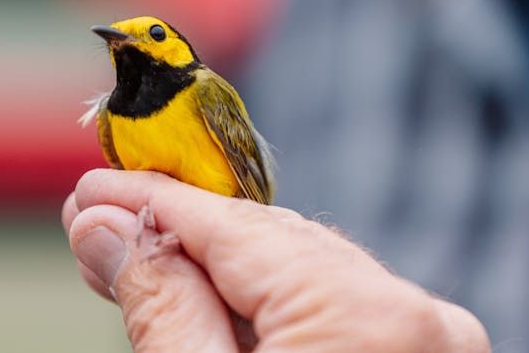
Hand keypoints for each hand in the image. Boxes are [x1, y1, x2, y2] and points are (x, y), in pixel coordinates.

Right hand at [63, 169, 489, 351]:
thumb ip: (162, 308)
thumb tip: (105, 225)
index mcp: (372, 321)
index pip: (233, 226)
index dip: (149, 201)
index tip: (92, 191)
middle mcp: (422, 317)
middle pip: (271, 241)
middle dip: (179, 231)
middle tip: (102, 222)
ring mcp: (436, 342)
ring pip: (304, 272)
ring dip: (220, 269)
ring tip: (145, 263)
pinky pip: (337, 307)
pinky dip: (272, 304)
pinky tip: (218, 305)